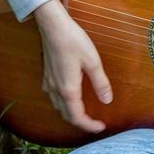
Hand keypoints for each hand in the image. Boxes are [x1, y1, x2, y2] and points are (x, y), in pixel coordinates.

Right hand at [33, 0, 113, 132]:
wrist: (52, 25)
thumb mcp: (93, 61)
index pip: (77, 117)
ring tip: (85, 112)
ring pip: (59, 107)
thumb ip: (100, 83)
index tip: (101, 127)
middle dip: (81, 122)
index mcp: (68, 89)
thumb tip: (107, 100)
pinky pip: (54, 97)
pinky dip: (64, 103)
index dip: (89, 126)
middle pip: (67, 115)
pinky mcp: (46, 75)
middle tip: (95, 123)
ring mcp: (49, 82)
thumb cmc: (73, 40)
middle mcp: (55, 89)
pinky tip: (71, 96)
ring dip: (71, 113)